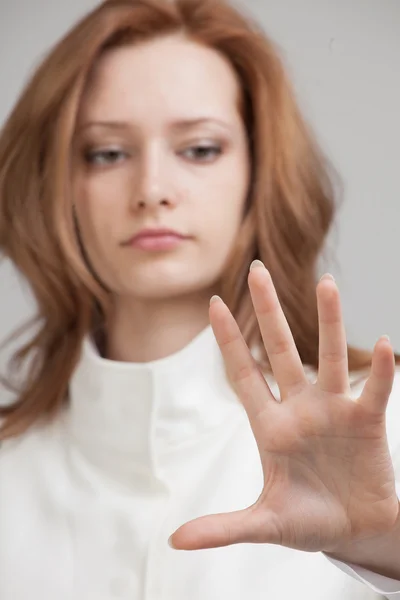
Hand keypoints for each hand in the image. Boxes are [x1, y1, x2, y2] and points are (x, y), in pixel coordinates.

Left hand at [169, 261, 398, 552]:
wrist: (354, 530)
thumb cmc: (307, 523)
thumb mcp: (264, 524)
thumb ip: (222, 527)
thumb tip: (174, 543)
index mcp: (269, 426)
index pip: (243, 374)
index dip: (228, 340)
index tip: (212, 303)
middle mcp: (299, 408)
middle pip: (281, 350)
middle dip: (268, 311)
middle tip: (256, 268)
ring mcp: (333, 410)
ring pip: (331, 356)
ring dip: (330, 322)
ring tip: (328, 284)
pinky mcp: (367, 421)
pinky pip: (374, 389)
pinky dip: (382, 369)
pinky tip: (387, 344)